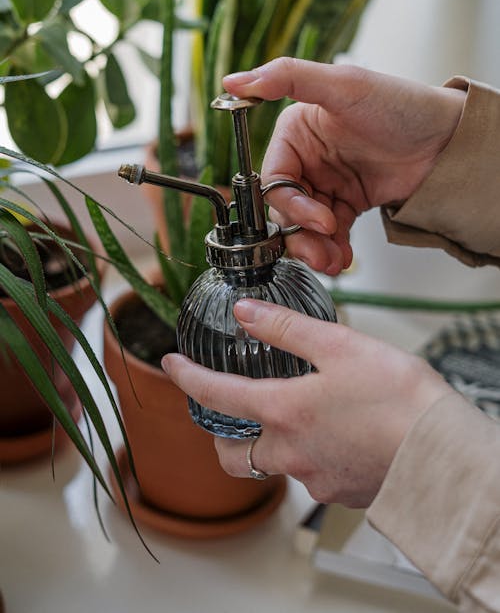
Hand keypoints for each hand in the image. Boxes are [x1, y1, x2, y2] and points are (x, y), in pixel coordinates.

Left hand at [162, 299, 450, 506]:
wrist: (441, 449)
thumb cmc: (398, 397)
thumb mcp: (338, 345)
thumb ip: (284, 327)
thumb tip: (245, 312)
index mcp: (283, 412)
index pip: (216, 395)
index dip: (186, 377)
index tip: (171, 365)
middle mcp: (291, 453)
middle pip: (234, 456)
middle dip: (224, 437)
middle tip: (233, 413)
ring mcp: (315, 479)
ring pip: (277, 465)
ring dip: (276, 443)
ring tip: (302, 415)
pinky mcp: (341, 493)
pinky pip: (312, 476)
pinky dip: (313, 455)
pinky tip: (339, 434)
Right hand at [224, 58, 464, 274]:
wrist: (448, 141)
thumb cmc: (399, 105)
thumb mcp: (342, 85)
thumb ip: (287, 78)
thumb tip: (233, 81)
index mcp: (296, 132)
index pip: (273, 177)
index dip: (289, 203)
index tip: (316, 218)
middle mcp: (308, 158)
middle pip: (284, 207)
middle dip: (300, 233)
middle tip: (321, 250)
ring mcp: (328, 183)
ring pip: (303, 225)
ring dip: (314, 247)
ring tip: (333, 260)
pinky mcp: (348, 203)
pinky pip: (329, 233)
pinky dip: (333, 248)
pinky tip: (343, 257)